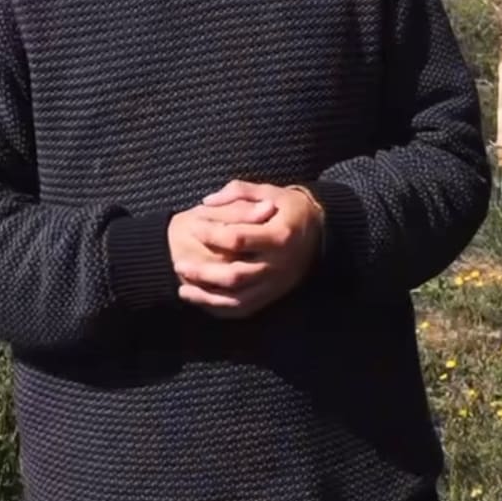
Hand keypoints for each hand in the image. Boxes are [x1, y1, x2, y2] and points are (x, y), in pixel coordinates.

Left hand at [175, 180, 323, 318]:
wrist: (322, 232)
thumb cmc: (290, 208)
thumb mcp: (269, 191)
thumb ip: (238, 192)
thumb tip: (207, 201)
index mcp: (279, 235)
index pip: (238, 239)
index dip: (212, 234)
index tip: (193, 225)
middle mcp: (279, 264)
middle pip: (235, 275)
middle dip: (203, 272)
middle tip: (179, 264)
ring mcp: (277, 284)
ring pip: (238, 299)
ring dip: (208, 297)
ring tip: (184, 290)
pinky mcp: (274, 295)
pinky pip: (246, 308)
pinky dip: (222, 309)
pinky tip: (203, 302)